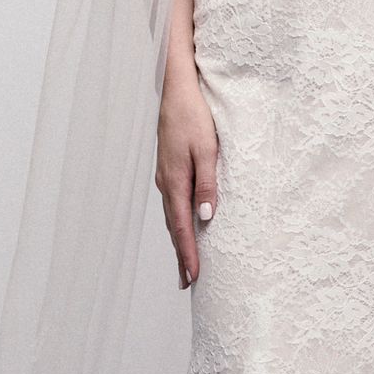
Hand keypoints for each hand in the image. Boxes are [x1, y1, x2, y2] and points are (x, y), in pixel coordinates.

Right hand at [156, 71, 218, 288]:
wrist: (176, 90)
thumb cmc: (194, 116)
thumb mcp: (208, 150)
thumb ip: (208, 185)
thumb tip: (206, 218)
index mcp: (176, 182)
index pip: (182, 228)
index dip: (188, 255)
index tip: (193, 278)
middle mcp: (166, 183)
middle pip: (173, 228)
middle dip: (181, 256)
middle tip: (186, 282)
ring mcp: (165, 176)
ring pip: (171, 217)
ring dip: (178, 241)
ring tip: (185, 263)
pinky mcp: (168, 169)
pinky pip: (172, 204)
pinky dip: (177, 222)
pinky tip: (184, 227)